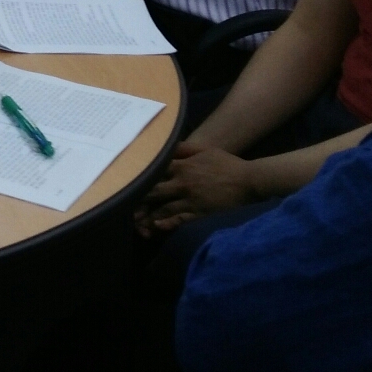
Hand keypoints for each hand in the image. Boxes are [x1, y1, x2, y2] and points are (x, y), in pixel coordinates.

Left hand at [135, 141, 262, 235]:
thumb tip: (166, 145)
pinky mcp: (200, 212)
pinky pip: (180, 219)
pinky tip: (157, 226)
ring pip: (164, 209)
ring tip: (136, 222)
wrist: (249, 180)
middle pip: (153, 192)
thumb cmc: (227, 164)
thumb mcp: (205, 150)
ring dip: (149, 216)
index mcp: (182, 167)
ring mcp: (191, 199)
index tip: (126, 181)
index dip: (140, 177)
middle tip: (123, 205)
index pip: (154, 172)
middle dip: (138, 199)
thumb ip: (184, 148)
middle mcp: (183, 183)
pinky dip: (167, 223)